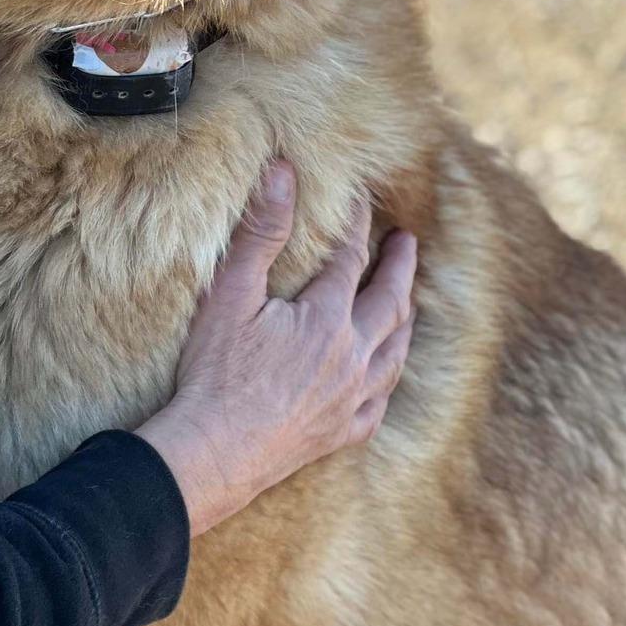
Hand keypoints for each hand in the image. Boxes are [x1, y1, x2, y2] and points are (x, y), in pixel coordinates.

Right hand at [136, 161, 416, 536]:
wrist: (217, 451)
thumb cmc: (217, 372)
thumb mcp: (231, 294)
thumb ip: (261, 232)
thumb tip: (282, 174)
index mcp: (326, 319)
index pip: (350, 259)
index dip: (358, 226)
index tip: (363, 201)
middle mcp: (352, 357)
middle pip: (389, 303)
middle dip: (400, 268)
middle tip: (407, 242)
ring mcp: (352, 399)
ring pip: (394, 353)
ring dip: (405, 321)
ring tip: (408, 303)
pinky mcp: (341, 433)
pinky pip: (380, 404)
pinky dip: (388, 381)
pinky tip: (384, 376)